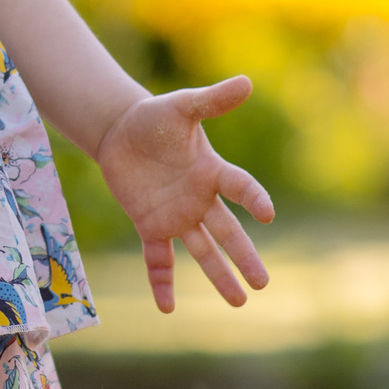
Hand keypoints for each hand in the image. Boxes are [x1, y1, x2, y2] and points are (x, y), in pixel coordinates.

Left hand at [94, 76, 274, 312]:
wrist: (120, 130)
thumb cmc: (155, 117)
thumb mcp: (182, 107)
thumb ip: (212, 99)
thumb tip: (247, 81)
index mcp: (212, 171)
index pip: (239, 187)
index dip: (253, 198)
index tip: (267, 214)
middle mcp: (200, 199)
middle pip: (227, 233)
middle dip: (245, 258)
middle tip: (263, 284)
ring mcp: (176, 215)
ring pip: (202, 251)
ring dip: (218, 276)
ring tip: (239, 302)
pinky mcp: (150, 224)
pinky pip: (158, 257)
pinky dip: (162, 281)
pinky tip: (168, 307)